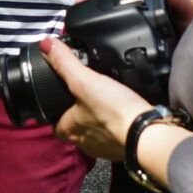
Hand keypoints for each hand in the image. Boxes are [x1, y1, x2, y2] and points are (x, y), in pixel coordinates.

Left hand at [38, 38, 154, 162]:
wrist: (147, 133)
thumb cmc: (113, 110)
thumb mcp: (84, 80)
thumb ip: (65, 62)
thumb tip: (46, 44)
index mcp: (69, 130)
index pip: (54, 125)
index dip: (55, 113)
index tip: (60, 100)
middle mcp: (84, 143)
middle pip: (76, 129)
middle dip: (79, 115)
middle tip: (86, 97)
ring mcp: (105, 148)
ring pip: (96, 134)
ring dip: (99, 121)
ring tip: (106, 102)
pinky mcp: (124, 148)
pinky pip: (116, 136)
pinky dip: (118, 125)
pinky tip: (124, 113)